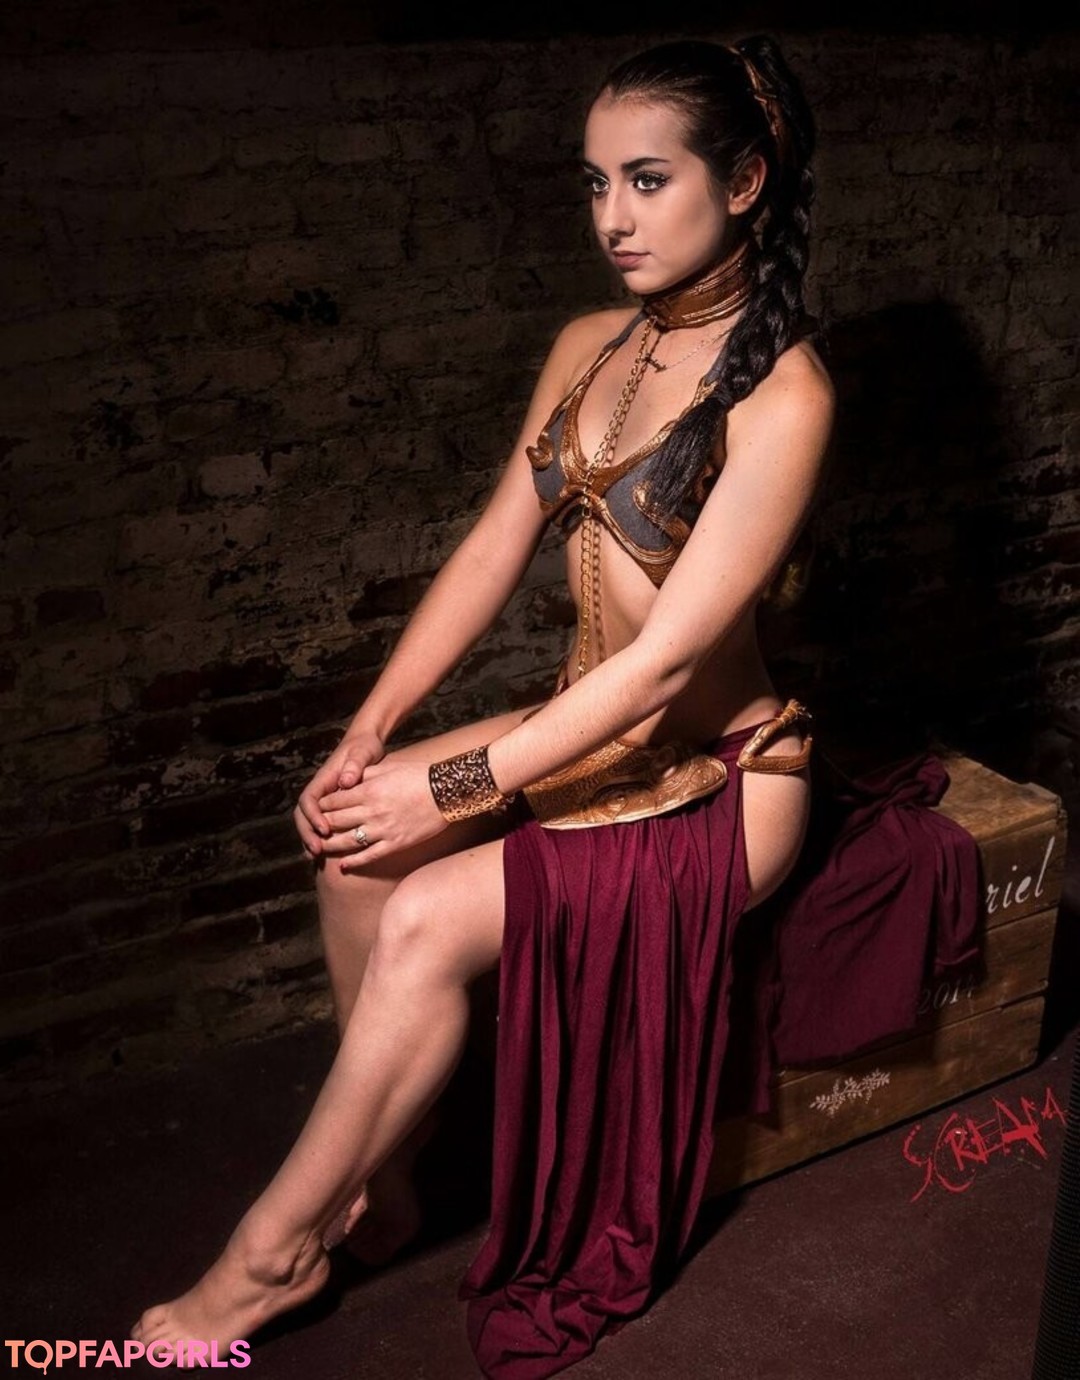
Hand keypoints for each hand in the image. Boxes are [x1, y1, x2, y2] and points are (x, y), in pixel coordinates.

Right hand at [294, 727, 385, 856]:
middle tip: (317, 851)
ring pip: (309, 822)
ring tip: (316, 857)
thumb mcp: (362, 752)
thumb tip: (345, 782)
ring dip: (311, 838)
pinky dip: (321, 838)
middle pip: (303, 815)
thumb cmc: (363, 747)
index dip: (313, 816)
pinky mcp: (334, 806)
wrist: (365, 742)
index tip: (324, 829)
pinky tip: (326, 854)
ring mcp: (326, 799)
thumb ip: (354, 766)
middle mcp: (321, 791)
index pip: (309, 799)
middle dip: (307, 833)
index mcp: (324, 778)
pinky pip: (322, 824)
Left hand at [317, 760, 447, 869]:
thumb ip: (366, 774)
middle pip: (336, 821)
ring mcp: (382, 829)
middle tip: (312, 831)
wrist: (447, 792)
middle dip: (321, 826)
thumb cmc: (420, 775)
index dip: (321, 806)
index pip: (334, 801)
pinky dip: (353, 862)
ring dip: (330, 846)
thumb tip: (348, 780)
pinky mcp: (395, 843)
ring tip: (319, 849)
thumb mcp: (390, 767)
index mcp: (368, 790)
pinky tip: (343, 865)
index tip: (315, 810)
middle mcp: (371, 811)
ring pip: (347, 841)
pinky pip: (369, 856)